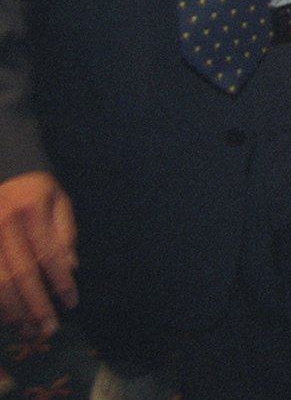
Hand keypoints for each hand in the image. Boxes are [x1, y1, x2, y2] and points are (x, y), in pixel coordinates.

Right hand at [0, 171, 75, 338]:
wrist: (2, 170)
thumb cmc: (35, 189)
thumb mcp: (59, 201)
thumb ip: (65, 233)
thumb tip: (71, 267)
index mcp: (30, 212)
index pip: (49, 255)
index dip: (61, 282)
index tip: (71, 304)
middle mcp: (4, 226)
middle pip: (20, 274)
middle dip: (36, 305)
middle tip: (48, 330)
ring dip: (13, 310)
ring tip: (27, 330)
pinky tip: (6, 317)